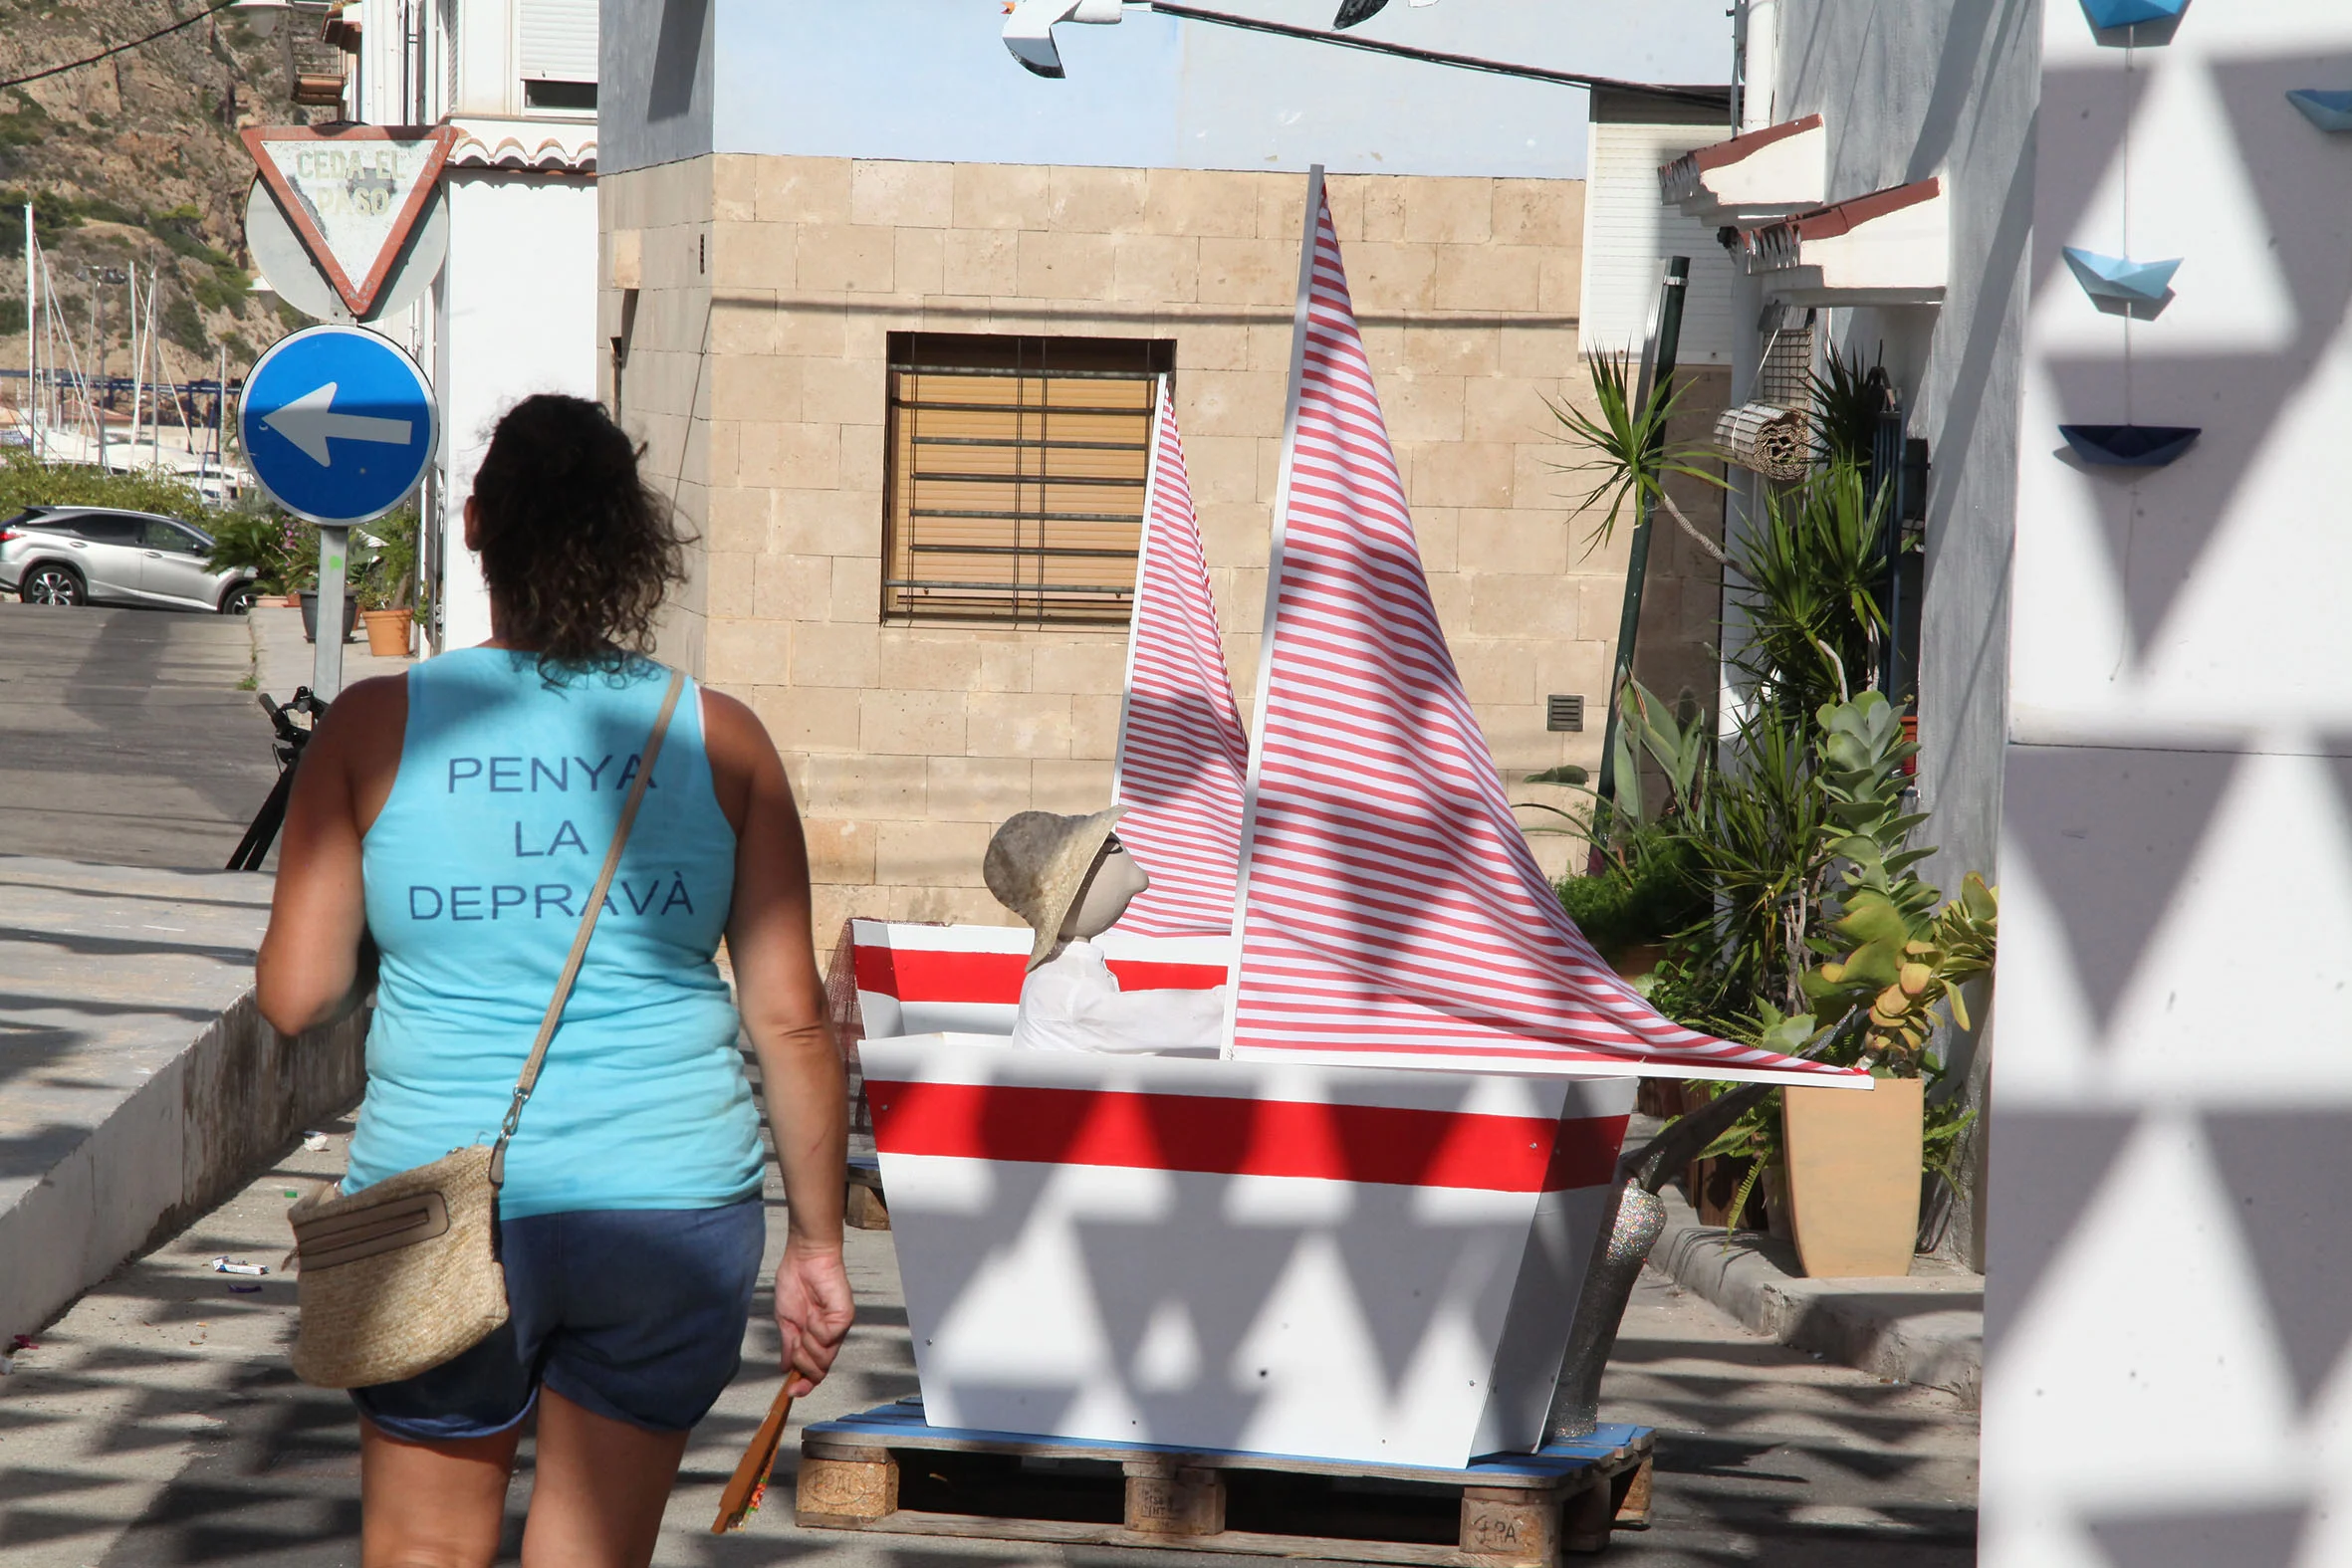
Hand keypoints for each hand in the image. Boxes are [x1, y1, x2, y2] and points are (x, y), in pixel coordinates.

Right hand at [773, 1239, 854, 1396]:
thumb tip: (785, 1369)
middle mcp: (830, 1336)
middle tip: (796, 1340)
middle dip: (802, 1363)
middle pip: (820, 1370)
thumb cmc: (794, 1284)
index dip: (805, 1384)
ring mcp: (838, 1327)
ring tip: (804, 1323)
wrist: (803, 1258)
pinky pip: (829, 1337)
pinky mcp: (845, 1316)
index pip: (815, 1370)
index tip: (791, 1392)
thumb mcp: (785, 1322)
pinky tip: (812, 1315)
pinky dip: (816, 1330)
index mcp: (816, 1338)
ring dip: (807, 1345)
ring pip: (824, 1358)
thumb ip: (788, 1347)